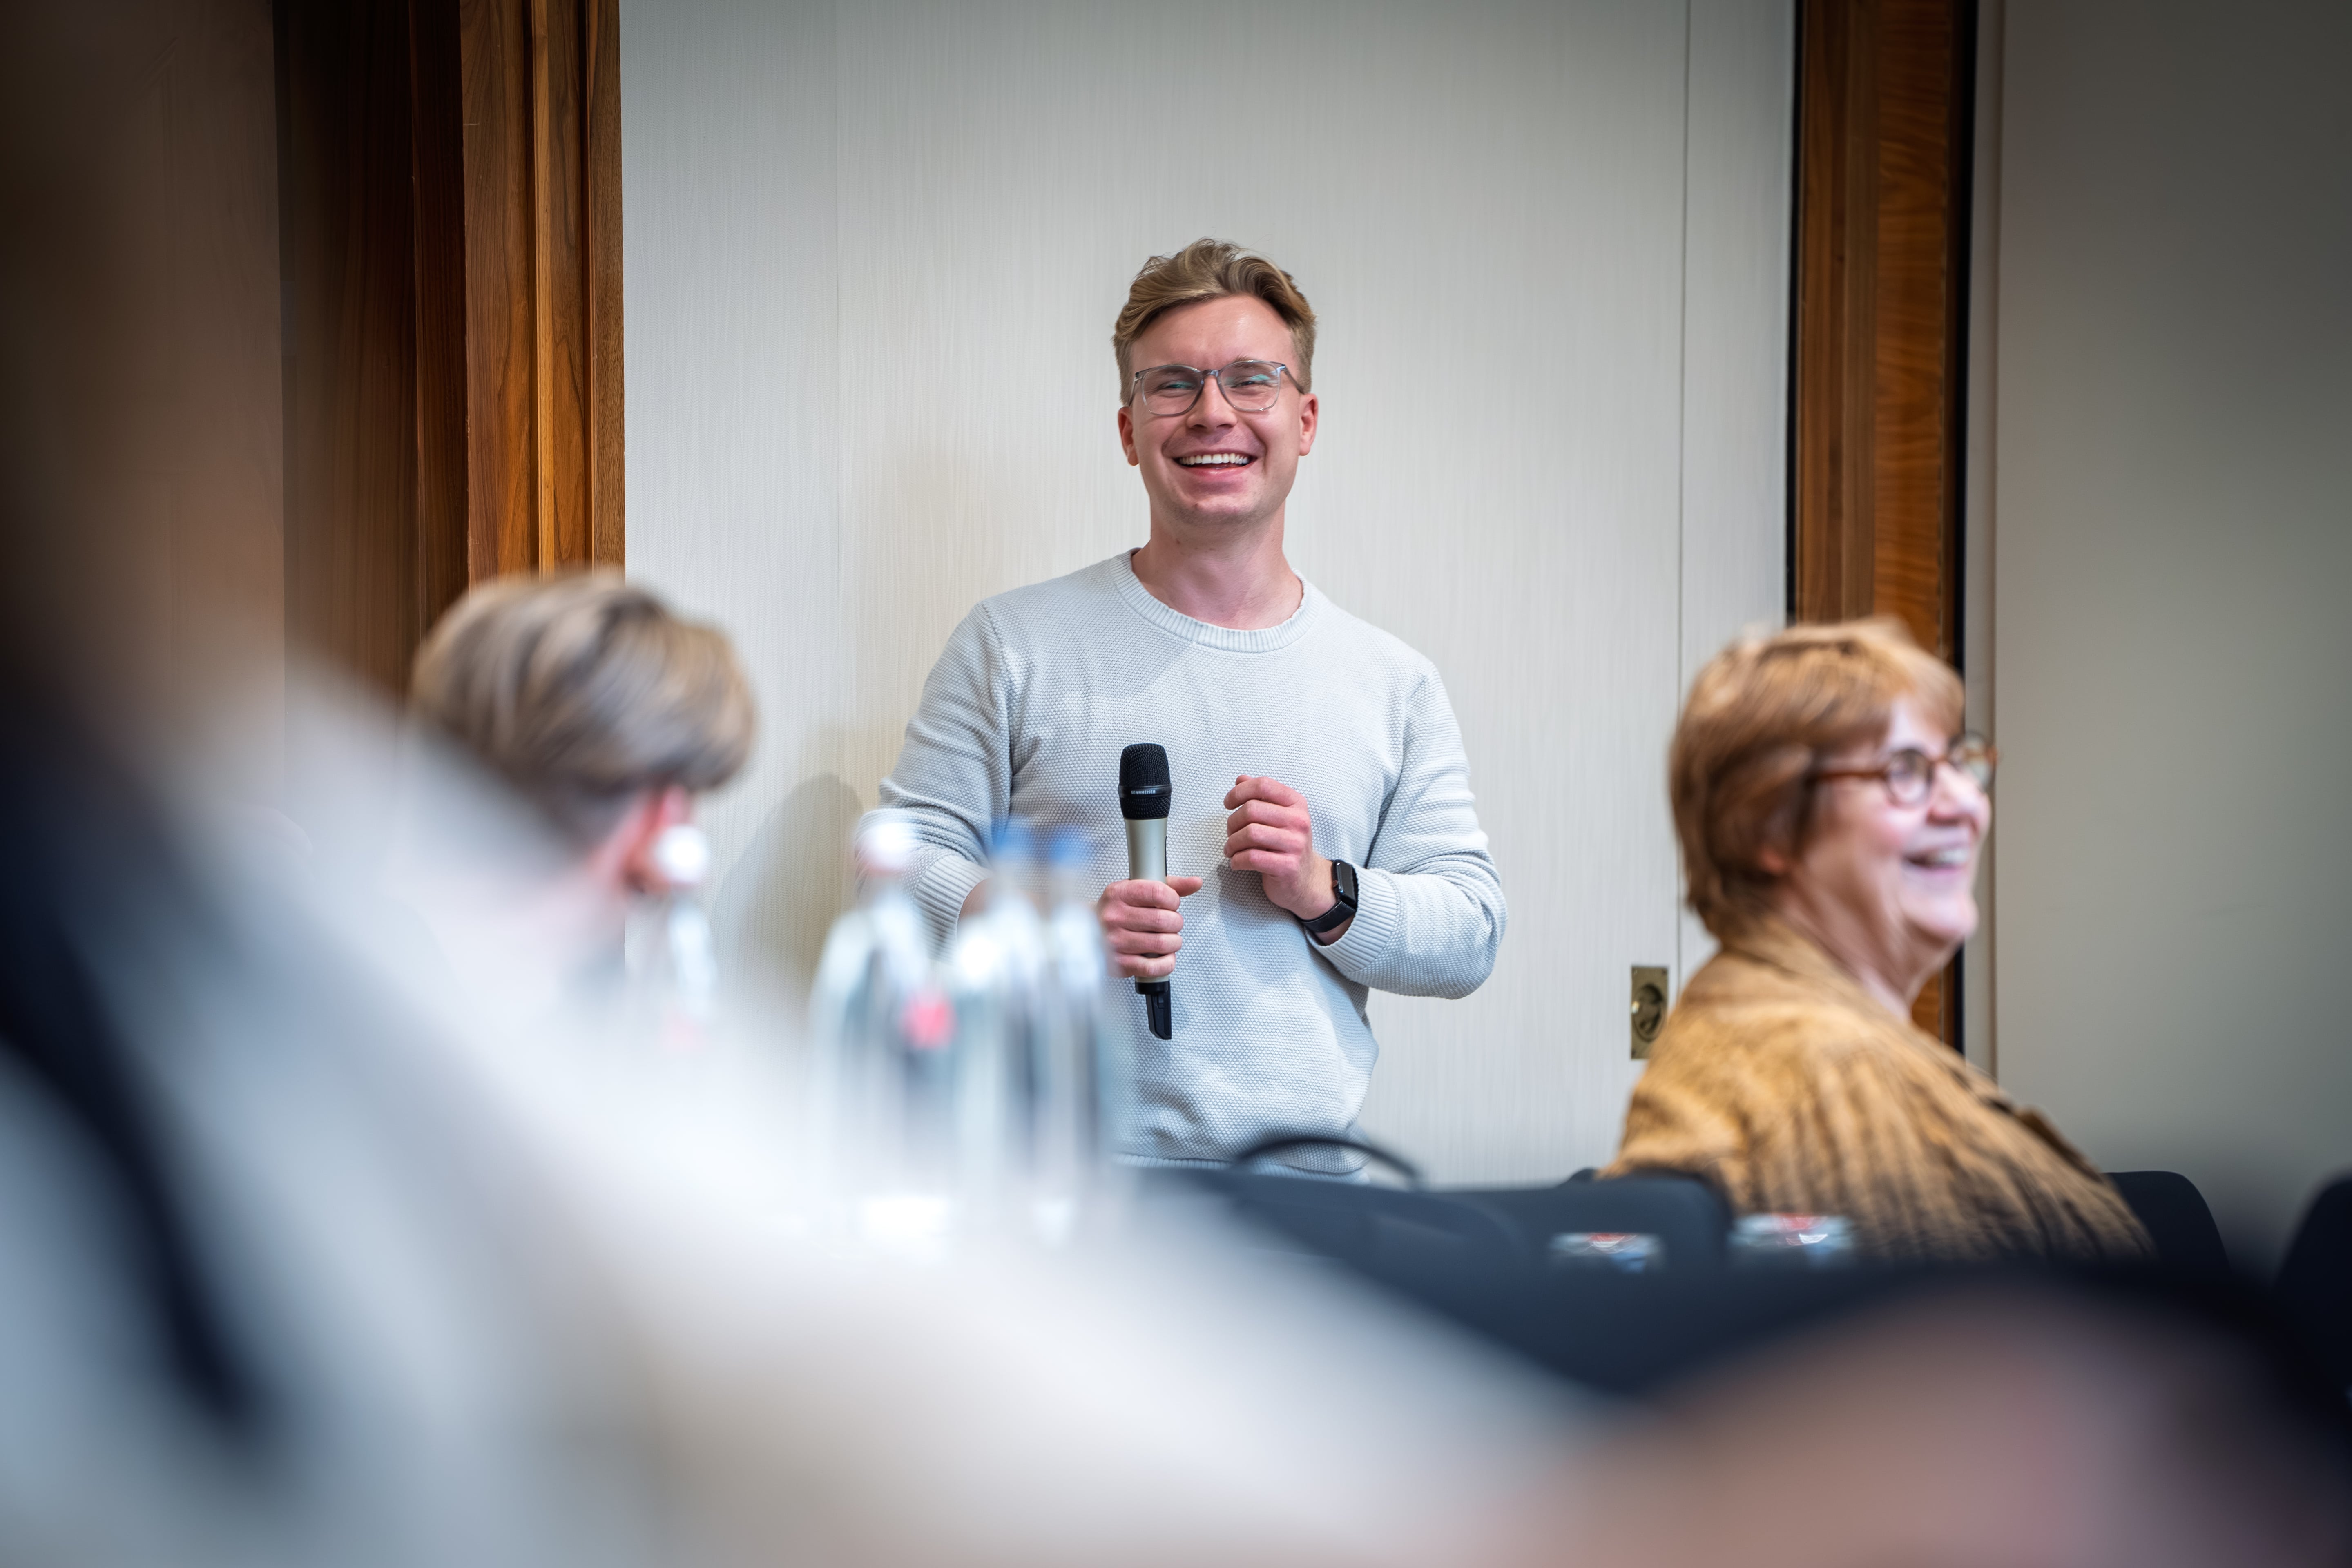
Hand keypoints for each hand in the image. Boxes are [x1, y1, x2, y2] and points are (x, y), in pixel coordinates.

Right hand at [1097, 875, 1204, 979]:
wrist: (1091, 930)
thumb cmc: (1118, 910)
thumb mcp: (1138, 889)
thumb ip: (1169, 885)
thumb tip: (1195, 882)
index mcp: (1119, 894)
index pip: (1158, 893)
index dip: (1173, 899)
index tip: (1172, 903)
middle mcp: (1115, 917)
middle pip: (1163, 920)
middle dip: (1175, 923)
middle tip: (1171, 923)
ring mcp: (1116, 942)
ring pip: (1162, 944)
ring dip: (1174, 942)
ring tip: (1169, 939)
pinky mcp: (1120, 963)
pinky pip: (1153, 967)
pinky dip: (1166, 963)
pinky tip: (1165, 956)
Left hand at [1223, 776, 1343, 936]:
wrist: (1307, 880)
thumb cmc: (1288, 846)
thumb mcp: (1279, 817)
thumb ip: (1261, 797)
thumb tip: (1240, 779)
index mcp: (1296, 804)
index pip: (1263, 785)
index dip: (1239, 792)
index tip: (1228, 803)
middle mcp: (1299, 821)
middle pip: (1252, 810)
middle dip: (1232, 822)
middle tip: (1230, 833)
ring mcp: (1295, 844)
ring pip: (1249, 833)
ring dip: (1232, 843)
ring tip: (1231, 849)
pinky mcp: (1287, 866)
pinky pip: (1251, 858)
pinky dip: (1237, 860)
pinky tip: (1237, 862)